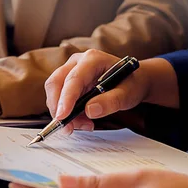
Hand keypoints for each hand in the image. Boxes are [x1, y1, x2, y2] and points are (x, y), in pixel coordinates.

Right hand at [44, 50, 178, 134]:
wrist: (133, 82)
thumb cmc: (131, 84)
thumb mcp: (127, 94)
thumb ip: (111, 101)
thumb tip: (90, 110)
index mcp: (93, 59)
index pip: (74, 79)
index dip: (66, 99)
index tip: (62, 117)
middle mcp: (78, 62)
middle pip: (56, 83)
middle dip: (58, 107)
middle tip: (67, 128)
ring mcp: (71, 71)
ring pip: (55, 92)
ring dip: (63, 113)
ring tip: (85, 125)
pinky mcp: (68, 82)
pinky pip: (59, 98)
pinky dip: (67, 113)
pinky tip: (83, 120)